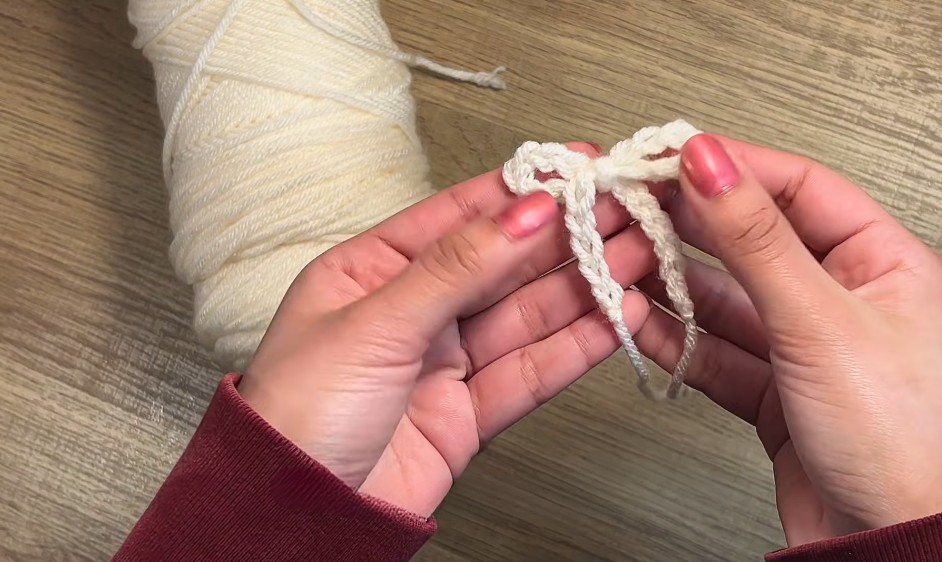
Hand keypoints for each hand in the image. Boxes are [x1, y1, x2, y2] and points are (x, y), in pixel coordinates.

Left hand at [239, 144, 670, 516]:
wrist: (297, 520)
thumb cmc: (298, 414)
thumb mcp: (375, 323)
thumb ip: (457, 267)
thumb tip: (524, 210)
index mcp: (373, 270)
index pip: (461, 217)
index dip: (523, 189)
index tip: (580, 166)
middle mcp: (413, 311)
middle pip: (503, 264)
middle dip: (567, 235)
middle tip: (628, 208)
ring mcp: (444, 363)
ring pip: (525, 316)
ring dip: (583, 285)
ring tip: (640, 255)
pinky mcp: (469, 414)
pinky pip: (530, 370)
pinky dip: (575, 346)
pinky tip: (615, 317)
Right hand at [635, 134, 941, 545]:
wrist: (891, 549)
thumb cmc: (901, 444)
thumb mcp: (820, 322)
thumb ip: (756, 238)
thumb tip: (711, 162)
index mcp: (884, 263)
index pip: (797, 188)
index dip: (732, 166)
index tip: (670, 155)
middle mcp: (846, 299)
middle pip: (754, 241)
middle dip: (692, 225)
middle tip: (632, 204)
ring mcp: (807, 347)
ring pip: (727, 299)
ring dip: (673, 284)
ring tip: (622, 263)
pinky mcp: (775, 392)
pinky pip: (716, 349)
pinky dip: (677, 336)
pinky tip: (640, 320)